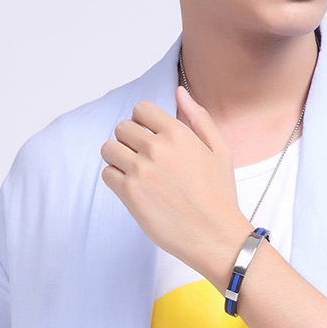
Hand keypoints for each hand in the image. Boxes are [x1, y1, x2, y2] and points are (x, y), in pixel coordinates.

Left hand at [100, 85, 252, 280]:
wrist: (215, 235)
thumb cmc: (219, 194)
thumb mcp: (219, 150)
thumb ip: (199, 118)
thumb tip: (180, 92)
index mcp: (178, 133)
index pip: (141, 109)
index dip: (143, 121)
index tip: (150, 136)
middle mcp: (157, 148)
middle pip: (121, 128)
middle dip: (130, 140)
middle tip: (144, 159)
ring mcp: (141, 170)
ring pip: (109, 149)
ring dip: (118, 158)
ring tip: (136, 173)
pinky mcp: (129, 193)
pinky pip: (107, 174)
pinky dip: (116, 180)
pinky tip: (135, 189)